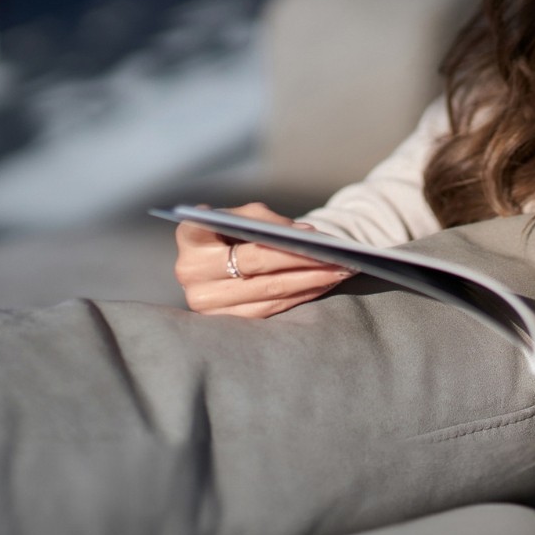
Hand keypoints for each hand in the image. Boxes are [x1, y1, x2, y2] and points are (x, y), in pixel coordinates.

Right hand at [174, 202, 354, 318]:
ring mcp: (203, 302)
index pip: (249, 250)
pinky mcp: (219, 320)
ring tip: (341, 273)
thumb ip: (267, 220)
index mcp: (190, 236)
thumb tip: (307, 236)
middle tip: (344, 263)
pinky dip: (297, 298)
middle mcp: (189, 273)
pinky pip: (265, 312)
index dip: (290, 251)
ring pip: (268, 296)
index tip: (325, 247)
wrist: (210, 251)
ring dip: (309, 285)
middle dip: (308, 268)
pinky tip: (321, 286)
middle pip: (262, 276)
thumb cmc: (229, 226)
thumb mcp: (242, 213)